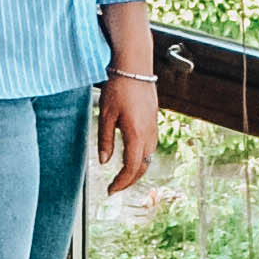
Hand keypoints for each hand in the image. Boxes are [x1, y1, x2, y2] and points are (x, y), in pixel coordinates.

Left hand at [98, 77, 158, 192]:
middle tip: (115, 187)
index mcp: (136, 134)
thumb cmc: (119, 88)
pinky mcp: (154, 121)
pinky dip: (142, 157)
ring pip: (149, 157)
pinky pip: (151, 146)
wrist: (135, 68)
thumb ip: (105, 140)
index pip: (132, 168)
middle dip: (129, 181)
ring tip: (122, 176)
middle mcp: (149, 134)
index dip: (121, 182)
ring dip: (137, 170)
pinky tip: (131, 156)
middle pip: (143, 167)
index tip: (110, 190)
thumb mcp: (106, 115)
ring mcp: (154, 128)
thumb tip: (104, 161)